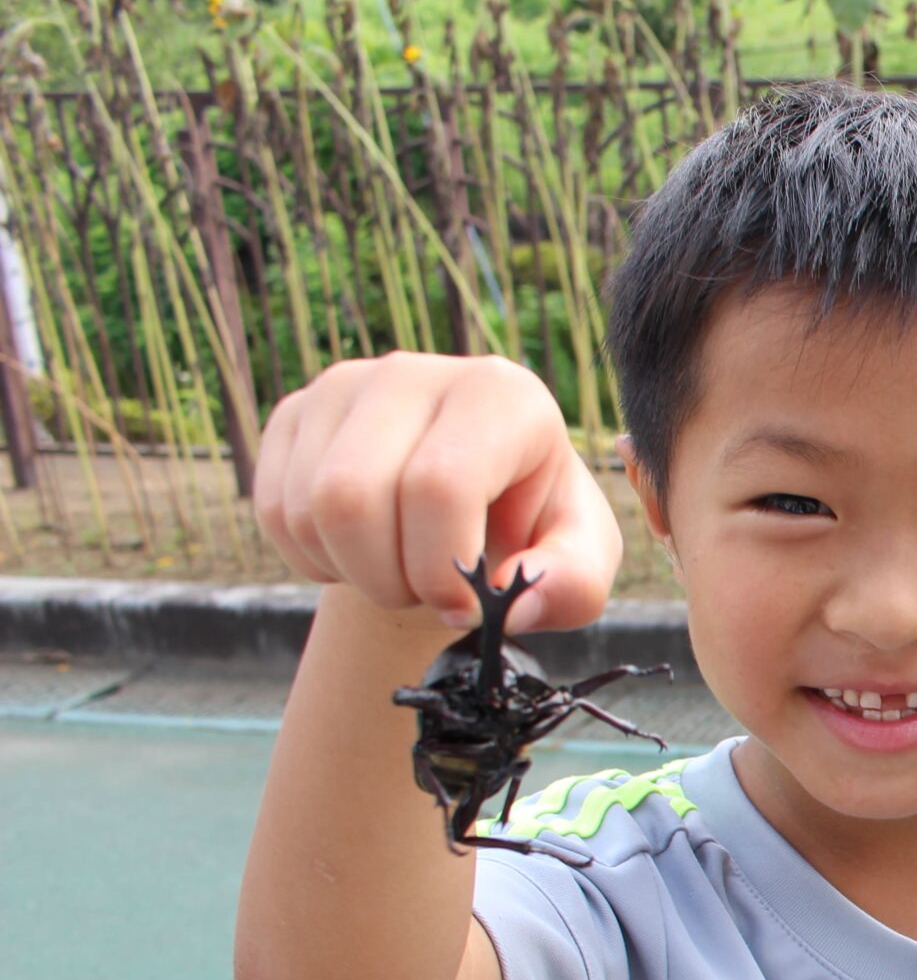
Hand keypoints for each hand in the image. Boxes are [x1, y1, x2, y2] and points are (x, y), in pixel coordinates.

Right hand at [252, 353, 621, 634]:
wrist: (470, 507)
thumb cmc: (532, 526)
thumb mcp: (579, 559)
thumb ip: (572, 586)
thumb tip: (515, 606)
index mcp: (500, 394)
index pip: (439, 484)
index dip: (441, 567)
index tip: (464, 604)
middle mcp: (414, 373)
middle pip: (354, 497)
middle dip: (389, 579)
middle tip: (429, 594)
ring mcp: (343, 386)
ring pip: (308, 509)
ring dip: (354, 573)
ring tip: (402, 569)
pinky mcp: (294, 414)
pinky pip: (274, 511)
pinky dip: (314, 561)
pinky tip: (362, 554)